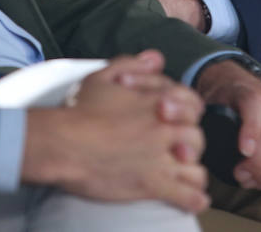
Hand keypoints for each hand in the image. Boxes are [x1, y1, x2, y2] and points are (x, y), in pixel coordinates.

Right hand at [23, 52, 209, 212]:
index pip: (191, 104)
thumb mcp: (103, 76)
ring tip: (184, 175)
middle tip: (176, 149)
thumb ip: (132, 64)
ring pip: (196, 168)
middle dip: (188, 144)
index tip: (172, 119)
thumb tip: (156, 59)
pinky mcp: (153, 184)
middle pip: (196, 137)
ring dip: (192, 172)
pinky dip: (194, 200)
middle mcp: (165, 129)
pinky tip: (194, 201)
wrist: (64, 143)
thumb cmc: (80, 110)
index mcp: (158, 101)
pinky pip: (188, 196)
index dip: (185, 111)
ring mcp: (161, 158)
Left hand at [193, 60, 260, 188]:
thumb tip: (177, 124)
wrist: (234, 83)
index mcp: (247, 90)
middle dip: (259, 161)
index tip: (243, 152)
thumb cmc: (218, 96)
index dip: (251, 130)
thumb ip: (197, 113)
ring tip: (250, 181)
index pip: (253, 106)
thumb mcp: (206, 98)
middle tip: (240, 176)